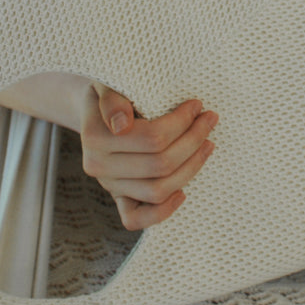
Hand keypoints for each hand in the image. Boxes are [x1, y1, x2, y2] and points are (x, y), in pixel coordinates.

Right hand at [81, 85, 217, 229]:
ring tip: (207, 144)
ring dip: (190, 169)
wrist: (99, 107)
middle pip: (160, 164)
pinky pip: (136, 219)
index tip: (197, 106)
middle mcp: (98, 166)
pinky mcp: (118, 199)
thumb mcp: (110, 84)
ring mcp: (109, 185)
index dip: (181, 123)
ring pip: (157, 191)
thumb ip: (113, 100)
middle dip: (193, 141)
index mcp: (94, 137)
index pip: (151, 138)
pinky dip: (162, 212)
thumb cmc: (113, 90)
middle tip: (209, 120)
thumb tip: (121, 125)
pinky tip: (183, 192)